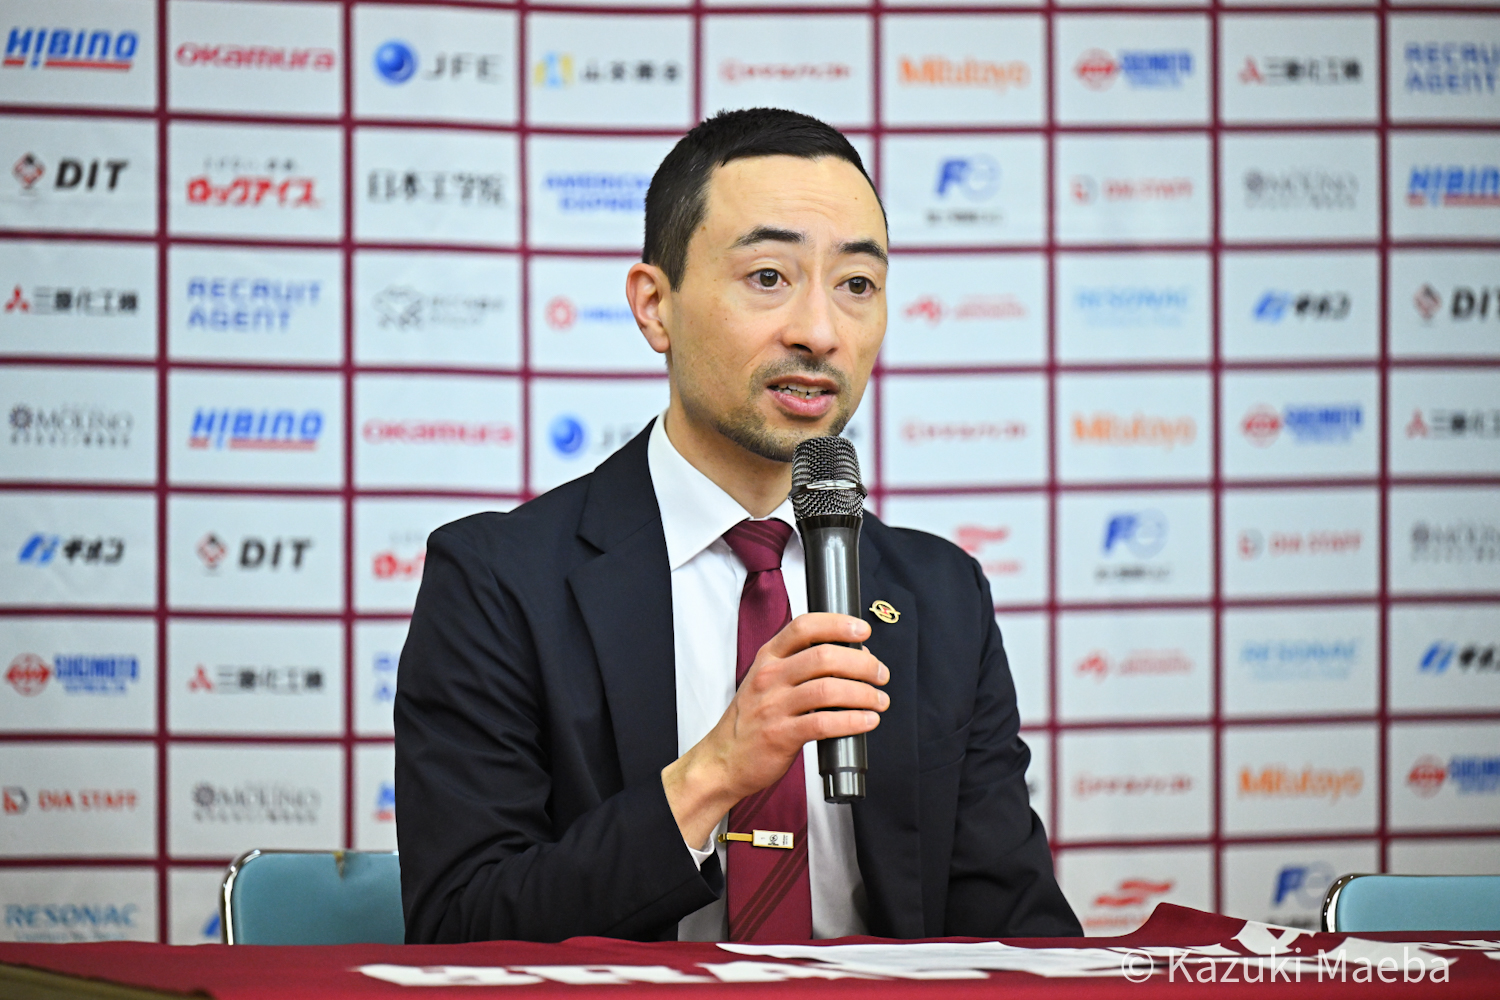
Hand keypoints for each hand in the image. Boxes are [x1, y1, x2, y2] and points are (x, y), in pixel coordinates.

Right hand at [661, 613, 889, 850]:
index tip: (862, 631)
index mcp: (768, 657)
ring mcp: (774, 706)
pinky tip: (867, 721)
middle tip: (881, 674)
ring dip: (863, 693)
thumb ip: (800, 666)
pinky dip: (853, 721)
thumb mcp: (766, 681)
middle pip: (824, 656)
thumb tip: (850, 659)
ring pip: (828, 689)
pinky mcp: (781, 735)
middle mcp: (770, 676)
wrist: (723, 760)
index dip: (838, 624)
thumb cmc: (752, 720)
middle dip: (862, 664)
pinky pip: (824, 723)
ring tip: (879, 700)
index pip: (804, 626)